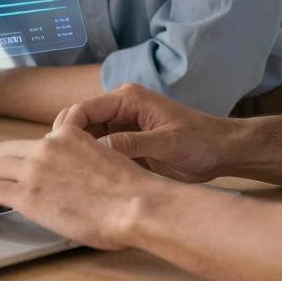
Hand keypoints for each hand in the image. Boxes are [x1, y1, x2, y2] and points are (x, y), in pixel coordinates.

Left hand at [0, 124, 165, 249]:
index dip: (6, 159)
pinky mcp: (29, 194)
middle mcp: (46, 146)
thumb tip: (70, 179)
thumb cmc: (129, 192)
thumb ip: (80, 161)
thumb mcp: (103, 159)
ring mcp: (35, 168)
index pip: (23, 143)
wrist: (135, 203)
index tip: (2, 173)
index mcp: (65, 135)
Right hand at [53, 82, 231, 182]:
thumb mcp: (165, 143)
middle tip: (59, 168)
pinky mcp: (128, 144)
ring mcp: (124, 127)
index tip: (59, 152)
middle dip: (69, 142)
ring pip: (89, 138)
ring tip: (68, 178)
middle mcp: (121, 109)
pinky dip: (93, 163)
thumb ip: (131, 144)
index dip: (68, 129)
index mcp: (127, 98)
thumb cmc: (199, 142)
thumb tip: (97, 152)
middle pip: (82, 123)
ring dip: (80, 154)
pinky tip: (86, 181)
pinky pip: (103, 151)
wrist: (222, 152)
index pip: (85, 109)